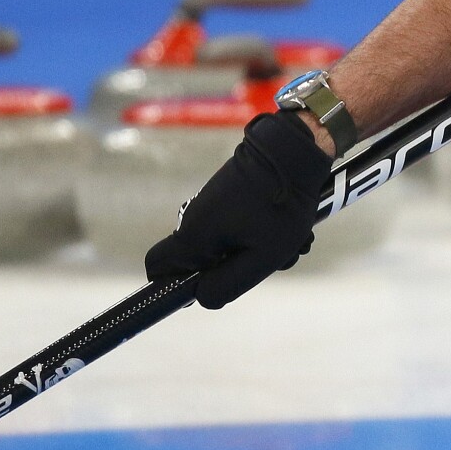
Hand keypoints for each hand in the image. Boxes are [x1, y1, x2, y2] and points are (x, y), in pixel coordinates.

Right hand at [144, 110, 332, 307]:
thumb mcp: (261, 258)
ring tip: (288, 240)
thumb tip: (201, 297)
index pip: (156, 268)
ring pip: (229, 245)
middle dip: (235, 269)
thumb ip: (227, 284)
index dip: (174, 285)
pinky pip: (242, 227)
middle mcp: (195, 218)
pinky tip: (288, 225)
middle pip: (203, 262)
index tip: (209, 286)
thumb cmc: (280, 208)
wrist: (293, 152)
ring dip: (258, 250)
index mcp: (193, 235)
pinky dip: (263, 232)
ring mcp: (213, 205)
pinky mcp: (230, 195)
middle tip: (268, 260)